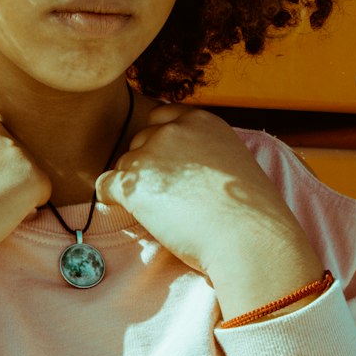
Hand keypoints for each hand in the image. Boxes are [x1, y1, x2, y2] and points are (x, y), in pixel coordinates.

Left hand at [97, 106, 323, 319]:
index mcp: (201, 120)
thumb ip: (205, 151)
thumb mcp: (234, 161)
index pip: (162, 117)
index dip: (162, 143)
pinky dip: (113, 199)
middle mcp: (174, 130)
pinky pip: (106, 186)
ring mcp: (151, 154)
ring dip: (135, 184)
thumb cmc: (249, 211)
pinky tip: (133, 214)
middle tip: (168, 195)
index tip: (170, 167)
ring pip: (125, 164)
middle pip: (142, 140)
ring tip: (163, 211)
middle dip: (148, 164)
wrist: (248, 238)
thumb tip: (183, 167)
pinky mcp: (133, 183)